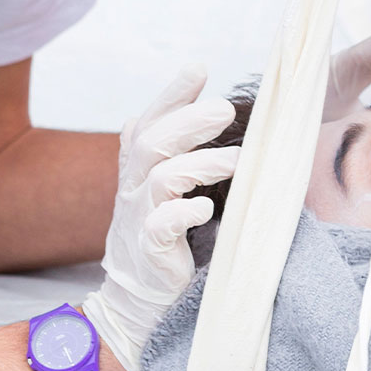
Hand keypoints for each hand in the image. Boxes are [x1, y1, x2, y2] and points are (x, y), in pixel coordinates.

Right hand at [82, 65, 238, 370]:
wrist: (133, 302)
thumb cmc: (160, 238)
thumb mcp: (166, 189)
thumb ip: (182, 153)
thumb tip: (218, 108)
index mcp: (139, 170)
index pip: (149, 122)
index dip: (170, 95)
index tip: (197, 68)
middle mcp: (134, 189)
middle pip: (152, 142)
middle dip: (187, 121)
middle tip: (224, 109)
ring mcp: (139, 220)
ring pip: (161, 178)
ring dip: (200, 164)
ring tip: (236, 161)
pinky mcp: (150, 252)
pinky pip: (161, 226)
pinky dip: (183, 213)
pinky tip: (204, 209)